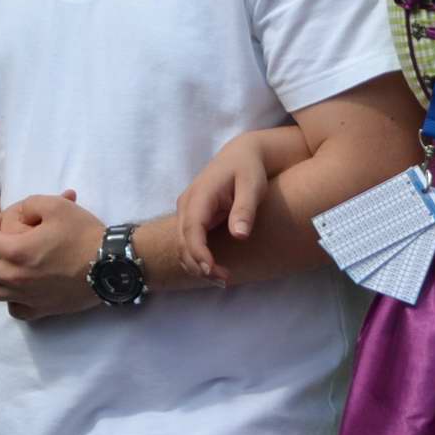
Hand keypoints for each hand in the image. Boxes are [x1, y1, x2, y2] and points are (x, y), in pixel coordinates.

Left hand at [0, 192, 101, 321]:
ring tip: (8, 265)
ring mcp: (26, 297)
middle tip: (0, 246)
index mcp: (16, 252)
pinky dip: (11, 298)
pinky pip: (13, 309)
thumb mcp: (55, 205)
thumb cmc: (83, 233)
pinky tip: (23, 286)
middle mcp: (15, 278)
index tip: (5, 223)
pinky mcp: (41, 310)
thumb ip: (28, 204)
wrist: (111, 264)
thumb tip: (16, 214)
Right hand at [176, 135, 277, 283]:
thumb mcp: (252, 186)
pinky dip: (197, 258)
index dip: (198, 252)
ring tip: (223, 279)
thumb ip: (245, 210)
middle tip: (225, 280)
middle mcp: (187, 204)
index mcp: (200, 195)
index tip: (212, 269)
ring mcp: (186, 211)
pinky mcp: (191, 217)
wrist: (241, 154)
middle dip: (199, 264)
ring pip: (182, 245)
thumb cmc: (248, 169)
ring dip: (197, 265)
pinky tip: (215, 269)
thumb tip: (240, 235)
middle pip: (183, 241)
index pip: (191, 229)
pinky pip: (187, 242)